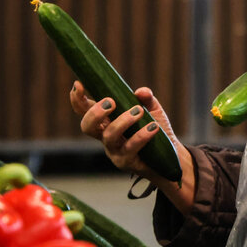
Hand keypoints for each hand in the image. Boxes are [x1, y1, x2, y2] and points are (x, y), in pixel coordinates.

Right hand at [70, 82, 194, 208]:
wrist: (169, 157)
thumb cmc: (154, 130)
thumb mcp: (152, 110)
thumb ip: (146, 98)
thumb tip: (141, 92)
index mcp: (105, 121)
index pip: (84, 110)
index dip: (77, 99)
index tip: (78, 84)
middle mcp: (105, 136)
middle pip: (87, 127)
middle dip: (95, 113)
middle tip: (111, 102)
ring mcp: (114, 151)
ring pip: (109, 136)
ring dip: (123, 121)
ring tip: (138, 111)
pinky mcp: (126, 162)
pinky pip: (130, 148)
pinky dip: (141, 135)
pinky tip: (153, 127)